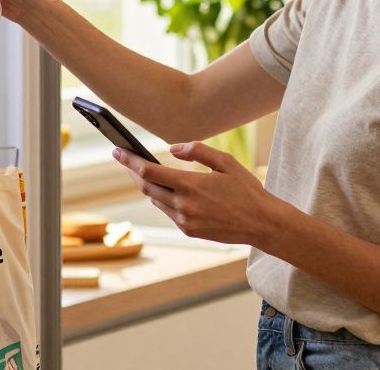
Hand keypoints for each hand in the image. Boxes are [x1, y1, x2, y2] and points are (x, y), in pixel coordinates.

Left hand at [113, 141, 282, 246]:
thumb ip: (197, 151)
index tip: (117, 151)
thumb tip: (172, 148)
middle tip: (127, 159)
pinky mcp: (189, 231)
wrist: (262, 224)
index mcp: (191, 184)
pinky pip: (169, 212)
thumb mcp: (226, 162)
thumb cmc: (247, 190)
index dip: (129, 160)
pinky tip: (166, 191)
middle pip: (146, 187)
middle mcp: (184, 205)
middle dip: (134, 172)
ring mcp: (185, 221)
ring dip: (148, 186)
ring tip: (145, 172)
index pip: (149, 171)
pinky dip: (163, 199)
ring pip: (156, 200)